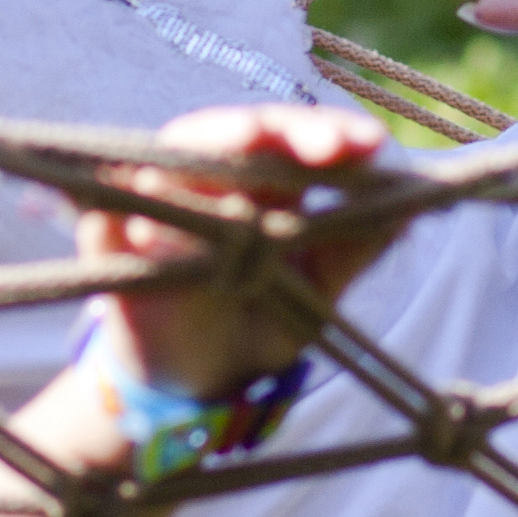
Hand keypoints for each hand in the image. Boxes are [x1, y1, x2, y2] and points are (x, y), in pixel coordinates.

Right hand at [82, 103, 398, 386]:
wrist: (196, 385)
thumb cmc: (261, 319)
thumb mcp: (317, 288)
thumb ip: (356, 245)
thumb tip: (411, 204)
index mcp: (263, 179)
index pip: (298, 139)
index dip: (335, 136)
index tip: (375, 148)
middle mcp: (208, 176)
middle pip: (244, 132)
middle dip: (290, 132)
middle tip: (334, 145)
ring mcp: (154, 202)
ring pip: (178, 154)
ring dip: (217, 146)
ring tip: (253, 139)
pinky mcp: (106, 242)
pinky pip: (109, 218)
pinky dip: (131, 208)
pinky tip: (156, 207)